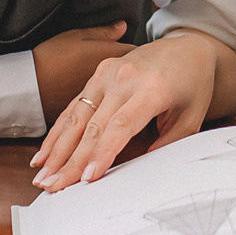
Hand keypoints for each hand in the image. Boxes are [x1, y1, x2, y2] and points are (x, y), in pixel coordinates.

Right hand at [29, 30, 235, 190]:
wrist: (188, 46)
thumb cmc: (193, 84)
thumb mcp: (191, 117)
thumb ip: (168, 145)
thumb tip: (142, 174)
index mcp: (152, 88)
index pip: (121, 125)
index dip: (102, 153)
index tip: (88, 179)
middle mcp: (125, 78)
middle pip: (93, 125)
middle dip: (71, 161)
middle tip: (54, 188)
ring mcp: (108, 73)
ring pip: (77, 116)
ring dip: (57, 149)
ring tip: (42, 177)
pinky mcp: (98, 73)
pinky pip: (75, 105)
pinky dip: (58, 131)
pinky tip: (45, 154)